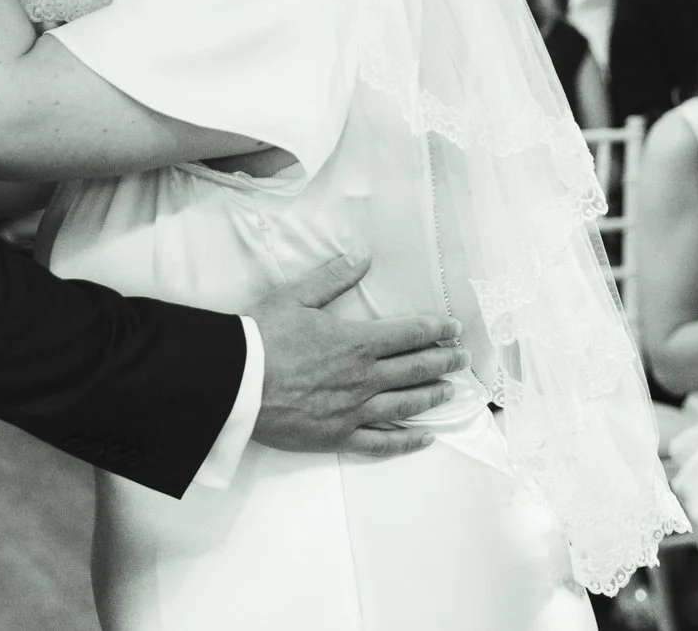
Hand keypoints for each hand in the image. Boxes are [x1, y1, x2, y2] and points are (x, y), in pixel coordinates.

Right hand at [251, 253, 463, 457]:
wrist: (235, 383)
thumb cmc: (262, 337)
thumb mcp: (295, 297)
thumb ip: (333, 277)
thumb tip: (362, 256)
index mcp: (356, 342)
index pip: (409, 334)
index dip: (436, 329)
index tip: (453, 328)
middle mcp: (364, 378)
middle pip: (416, 369)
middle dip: (444, 361)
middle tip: (462, 357)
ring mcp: (354, 411)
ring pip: (406, 404)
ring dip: (433, 396)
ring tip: (452, 391)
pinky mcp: (339, 436)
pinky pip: (381, 442)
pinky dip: (407, 441)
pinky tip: (424, 438)